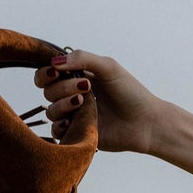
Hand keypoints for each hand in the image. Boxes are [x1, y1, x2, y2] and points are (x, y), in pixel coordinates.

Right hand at [35, 48, 161, 152]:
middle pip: (47, 91)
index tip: (56, 72)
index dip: (46, 73)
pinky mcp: (79, 134)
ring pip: (51, 111)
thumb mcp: (108, 67)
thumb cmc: (131, 93)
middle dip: (62, 87)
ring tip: (84, 104)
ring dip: (63, 105)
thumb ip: (82, 59)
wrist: (146, 123)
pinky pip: (57, 132)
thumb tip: (54, 62)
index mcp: (78, 77)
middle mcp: (74, 96)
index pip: (48, 73)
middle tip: (86, 88)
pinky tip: (73, 121)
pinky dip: (61, 125)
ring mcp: (76, 116)